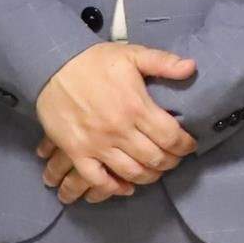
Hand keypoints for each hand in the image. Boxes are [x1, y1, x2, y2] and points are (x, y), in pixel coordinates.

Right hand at [35, 43, 196, 192]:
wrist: (51, 66)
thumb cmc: (94, 62)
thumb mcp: (132, 54)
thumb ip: (163, 62)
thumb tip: (192, 67)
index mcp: (136, 107)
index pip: (171, 137)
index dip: (185, 145)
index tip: (188, 145)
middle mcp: (119, 130)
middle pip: (154, 158)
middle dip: (170, 162)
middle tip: (173, 159)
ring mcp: (96, 144)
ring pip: (131, 172)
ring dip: (148, 177)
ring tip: (154, 170)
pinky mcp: (77, 152)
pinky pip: (97, 179)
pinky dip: (114, 188)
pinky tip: (125, 187)